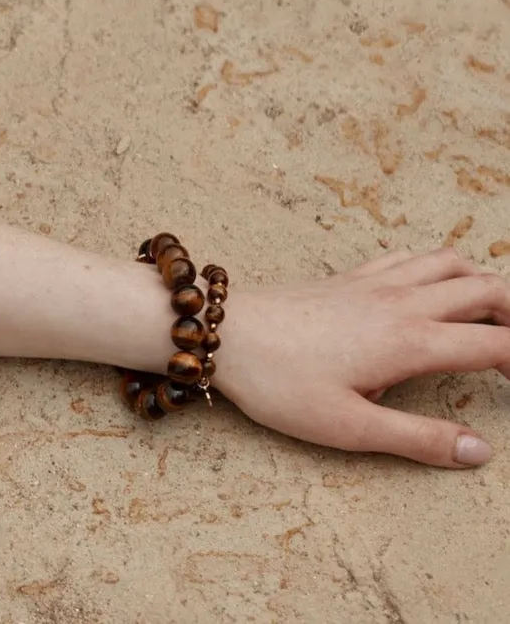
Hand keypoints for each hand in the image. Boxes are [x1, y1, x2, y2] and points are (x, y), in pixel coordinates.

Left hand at [215, 248, 509, 467]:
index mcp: (409, 341)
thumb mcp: (348, 426)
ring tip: (491, 317)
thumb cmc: (278, 382)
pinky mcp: (349, 276)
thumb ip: (418, 439)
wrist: (225, 332)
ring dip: (482, 282)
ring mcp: (374, 282)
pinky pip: (409, 256)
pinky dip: (438, 265)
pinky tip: (431, 286)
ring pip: (450, 261)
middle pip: (486, 288)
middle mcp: (401, 302)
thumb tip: (478, 451)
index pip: (495, 343)